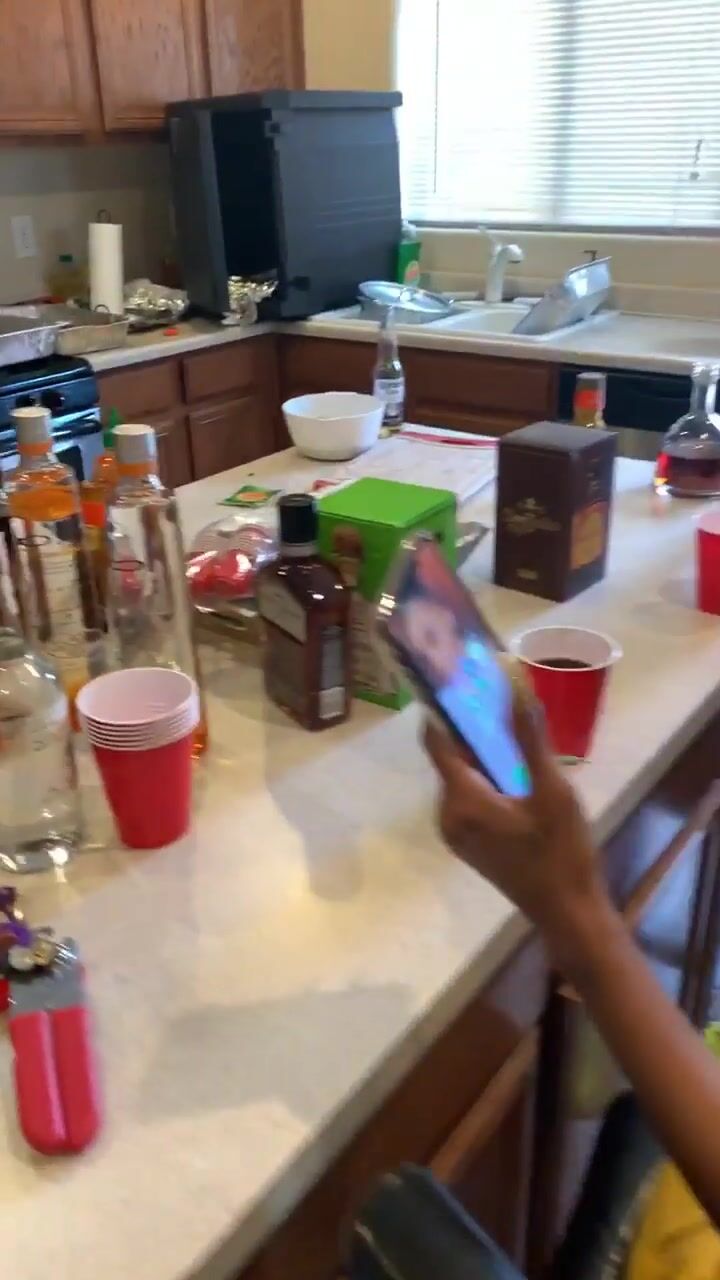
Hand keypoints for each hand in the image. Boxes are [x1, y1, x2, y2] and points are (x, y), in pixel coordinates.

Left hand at [424, 675, 617, 968]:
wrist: (567, 912)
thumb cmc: (562, 852)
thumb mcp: (553, 792)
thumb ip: (530, 741)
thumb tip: (517, 692)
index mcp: (463, 800)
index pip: (437, 743)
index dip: (442, 710)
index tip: (455, 680)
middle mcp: (448, 815)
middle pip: (449, 759)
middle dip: (468, 729)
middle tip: (493, 696)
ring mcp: (455, 832)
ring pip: (459, 779)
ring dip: (478, 754)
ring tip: (506, 725)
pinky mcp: (467, 843)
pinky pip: (467, 798)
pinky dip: (482, 778)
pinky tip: (511, 768)